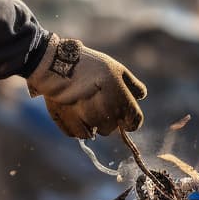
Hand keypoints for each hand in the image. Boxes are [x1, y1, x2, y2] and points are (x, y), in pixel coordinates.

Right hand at [27, 34, 146, 137]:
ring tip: (83, 104)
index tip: (124, 118)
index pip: (134, 123)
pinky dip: (76, 125)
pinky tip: (73, 109)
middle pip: (111, 129)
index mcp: (122, 102)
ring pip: (94, 132)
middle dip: (107, 120)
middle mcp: (107, 115)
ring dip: (91, 122)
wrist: (58, 65)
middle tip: (97, 103)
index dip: (130, 122)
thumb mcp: (117, 69)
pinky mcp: (70, 125)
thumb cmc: (91, 65)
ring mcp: (88, 122)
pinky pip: (78, 134)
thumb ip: (132, 85)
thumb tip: (141, 97)